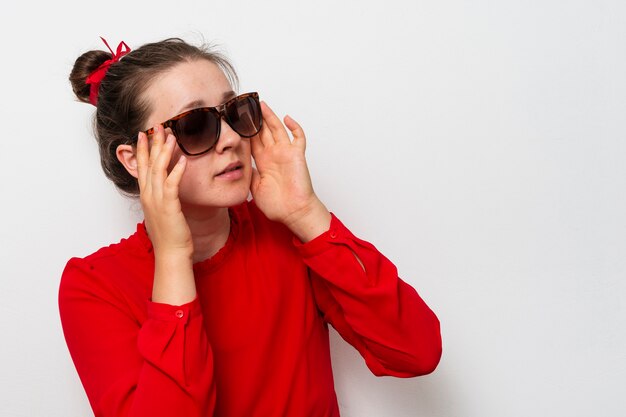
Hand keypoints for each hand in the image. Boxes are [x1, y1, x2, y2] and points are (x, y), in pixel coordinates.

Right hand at [136, 125, 192, 257]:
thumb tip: (165, 187)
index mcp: (146, 196)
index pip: (142, 167)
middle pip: (148, 164)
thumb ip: (162, 197)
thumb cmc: (170, 235)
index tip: (143, 134)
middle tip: (157, 126)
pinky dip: (177, 171)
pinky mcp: (169, 206)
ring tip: (171, 136)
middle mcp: (148, 196)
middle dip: (152, 143)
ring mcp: (157, 201)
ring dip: (164, 151)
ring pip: (158, 170)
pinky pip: (172, 184)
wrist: (171, 253)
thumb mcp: (162, 211)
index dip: (142, 150)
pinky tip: (183, 159)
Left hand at [250, 102, 330, 240]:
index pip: (252, 141)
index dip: (244, 130)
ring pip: (277, 129)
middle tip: (245, 105)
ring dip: (269, 117)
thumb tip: (240, 165)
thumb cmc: (278, 205)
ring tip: (261, 105)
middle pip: (262, 131)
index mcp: (263, 162)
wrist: (293, 213)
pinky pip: (298, 137)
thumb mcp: (254, 188)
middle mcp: (274, 155)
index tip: (235, 120)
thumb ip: (249, 174)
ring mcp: (286, 153)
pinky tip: (287, 118)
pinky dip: (295, 127)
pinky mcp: (297, 155)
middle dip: (255, 119)